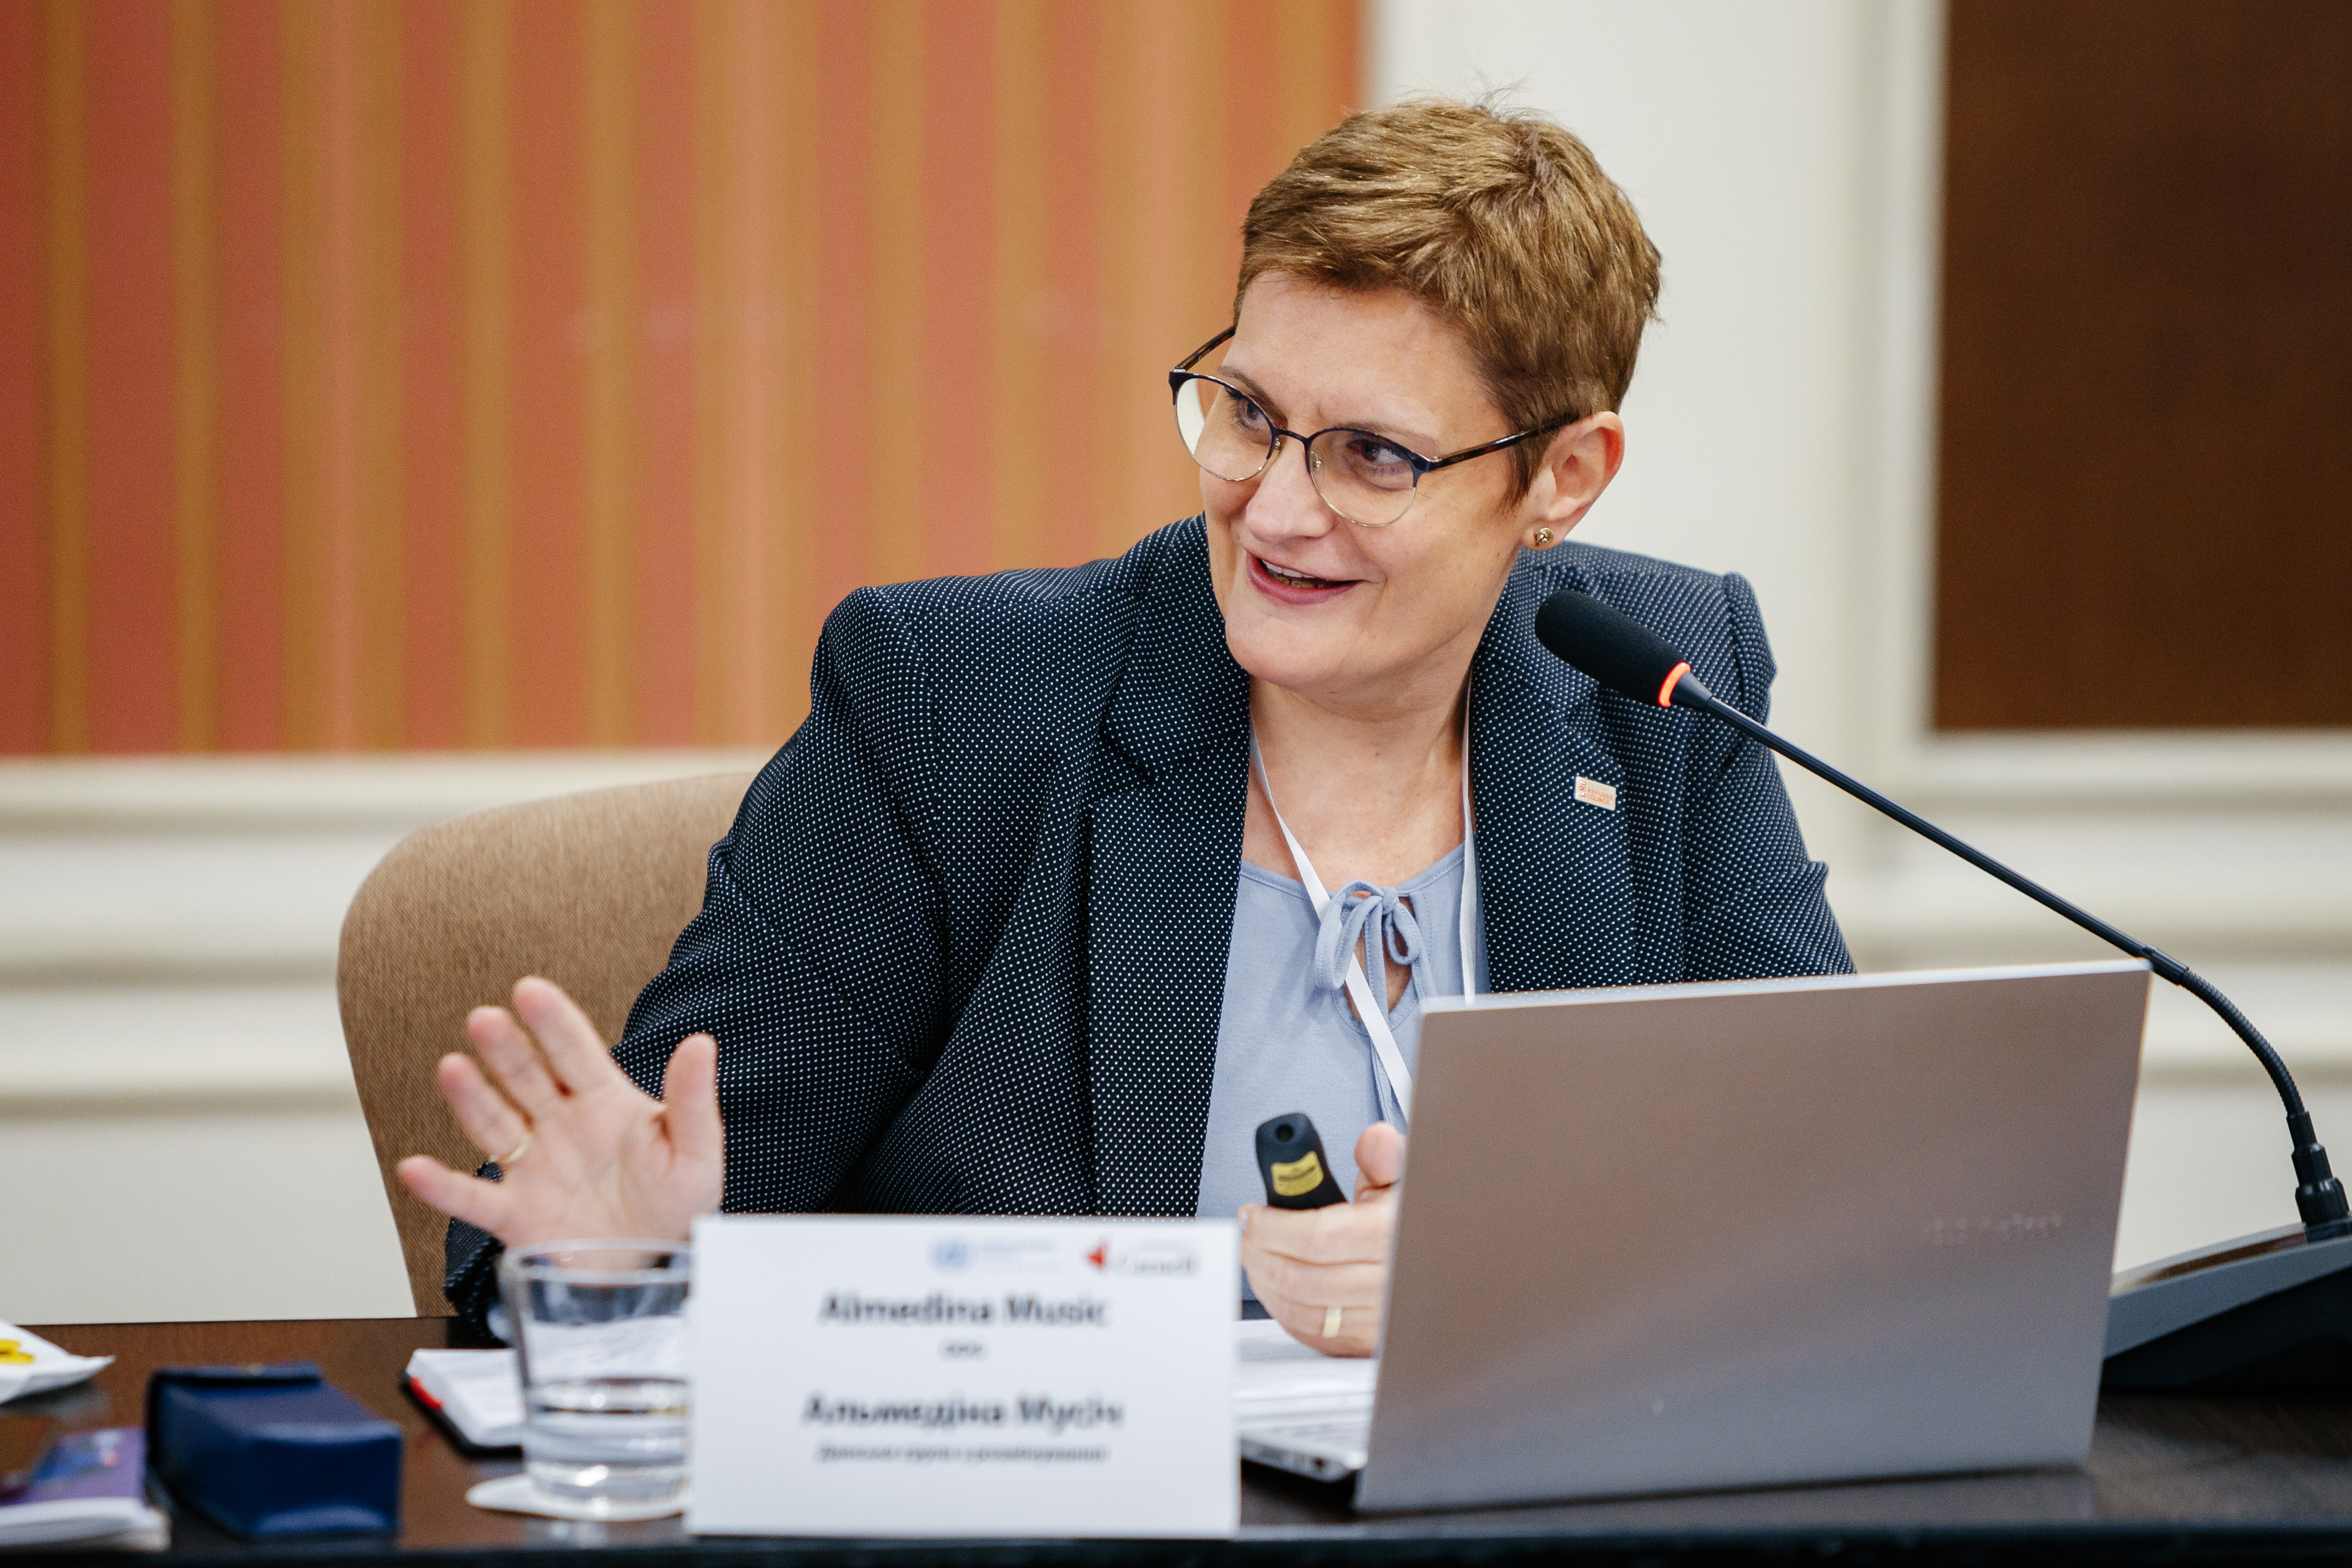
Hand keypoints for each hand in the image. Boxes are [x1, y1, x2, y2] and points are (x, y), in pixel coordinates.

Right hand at [395, 976, 724, 1248]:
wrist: (656, 1266)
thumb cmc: (676, 1202)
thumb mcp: (696, 1152)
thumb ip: (692, 1101)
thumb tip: (701, 1043)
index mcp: (604, 1102)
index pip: (575, 1052)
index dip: (552, 1022)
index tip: (530, 991)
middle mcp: (560, 1126)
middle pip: (527, 1078)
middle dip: (507, 1049)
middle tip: (487, 1019)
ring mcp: (534, 1168)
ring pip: (495, 1125)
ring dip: (471, 1098)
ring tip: (452, 1068)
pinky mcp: (516, 1215)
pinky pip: (473, 1199)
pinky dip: (442, 1187)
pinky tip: (414, 1169)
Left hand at [1237, 1122, 1403, 1357]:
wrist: (1446, 1264)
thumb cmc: (1413, 1220)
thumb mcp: (1404, 1179)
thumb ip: (1384, 1157)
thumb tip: (1374, 1139)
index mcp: (1392, 1236)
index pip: (1317, 1238)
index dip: (1271, 1227)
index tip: (1251, 1214)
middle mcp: (1387, 1283)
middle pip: (1300, 1278)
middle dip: (1258, 1252)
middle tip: (1248, 1233)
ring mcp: (1377, 1319)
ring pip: (1299, 1310)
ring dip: (1264, 1281)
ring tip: (1256, 1255)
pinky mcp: (1366, 1342)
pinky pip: (1310, 1333)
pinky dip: (1281, 1310)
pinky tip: (1274, 1285)